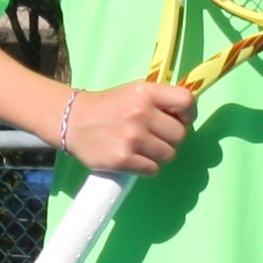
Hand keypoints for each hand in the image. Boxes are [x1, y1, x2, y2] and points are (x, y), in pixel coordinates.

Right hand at [66, 82, 193, 175]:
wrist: (73, 121)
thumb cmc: (110, 107)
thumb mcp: (135, 93)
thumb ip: (160, 101)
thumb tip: (187, 117)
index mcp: (146, 92)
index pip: (186, 101)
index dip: (188, 114)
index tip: (179, 119)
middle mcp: (141, 113)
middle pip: (180, 135)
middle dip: (170, 138)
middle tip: (154, 136)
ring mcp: (132, 138)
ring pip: (168, 155)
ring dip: (158, 154)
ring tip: (142, 147)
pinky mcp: (123, 159)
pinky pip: (152, 169)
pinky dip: (146, 167)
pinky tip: (133, 158)